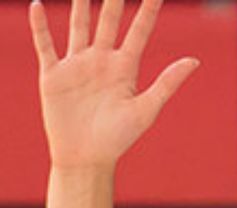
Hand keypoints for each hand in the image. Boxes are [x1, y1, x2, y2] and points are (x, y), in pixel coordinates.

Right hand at [29, 0, 199, 169]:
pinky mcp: (54, 75)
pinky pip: (46, 45)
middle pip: (109, 20)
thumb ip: (167, 83)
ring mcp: (77, 65)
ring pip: (79, 25)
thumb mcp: (146, 110)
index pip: (140, 31)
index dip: (149, 8)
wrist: (86, 159)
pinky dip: (40, 26)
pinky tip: (37, 5)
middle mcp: (101, 60)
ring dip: (80, 4)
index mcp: (125, 68)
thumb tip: (195, 61)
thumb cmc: (118, 139)